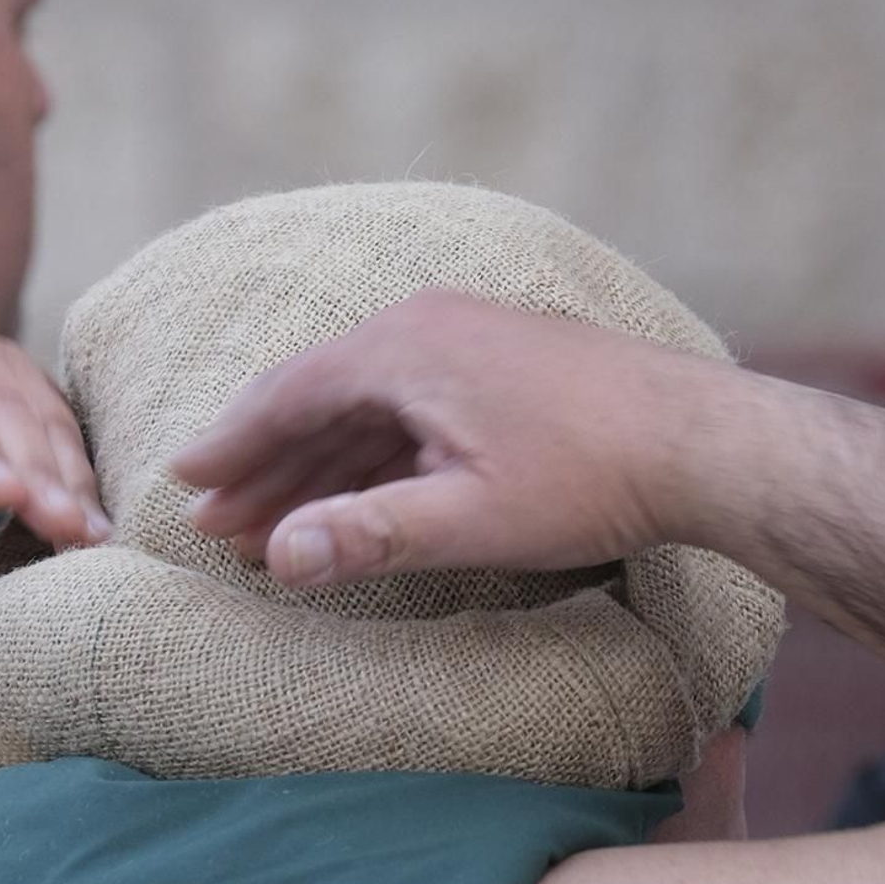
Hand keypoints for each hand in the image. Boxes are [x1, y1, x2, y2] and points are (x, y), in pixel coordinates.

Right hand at [171, 291, 708, 586]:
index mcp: (404, 349)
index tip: (180, 482)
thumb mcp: (472, 518)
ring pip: (362, 408)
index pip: (287, 395)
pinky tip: (351, 501)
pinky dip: (368, 457)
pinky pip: (405, 409)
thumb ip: (370, 534)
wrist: (704, 441)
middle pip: (316, 398)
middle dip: (262, 466)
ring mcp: (463, 341)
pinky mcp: (497, 366)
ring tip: (270, 526)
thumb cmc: (592, 477)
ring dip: (313, 467)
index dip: (229, 444)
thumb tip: (280, 556)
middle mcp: (424, 326)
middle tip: (212, 524)